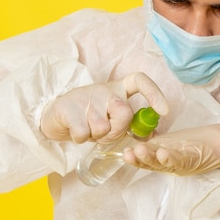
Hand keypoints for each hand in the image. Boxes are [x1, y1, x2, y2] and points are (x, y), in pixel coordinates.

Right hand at [40, 72, 168, 142]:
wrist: (56, 116)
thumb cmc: (90, 118)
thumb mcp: (112, 118)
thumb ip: (131, 124)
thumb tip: (153, 134)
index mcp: (118, 89)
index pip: (140, 81)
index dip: (154, 94)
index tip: (164, 111)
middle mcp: (104, 89)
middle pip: (124, 112)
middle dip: (117, 130)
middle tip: (105, 132)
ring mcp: (86, 96)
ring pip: (102, 127)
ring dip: (96, 136)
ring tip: (88, 129)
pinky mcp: (68, 107)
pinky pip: (83, 133)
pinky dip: (81, 139)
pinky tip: (76, 131)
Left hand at [122, 124, 219, 175]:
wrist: (217, 143)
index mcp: (194, 161)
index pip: (182, 161)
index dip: (172, 159)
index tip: (163, 154)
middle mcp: (177, 163)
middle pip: (161, 164)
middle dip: (149, 159)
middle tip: (139, 151)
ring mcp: (167, 158)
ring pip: (150, 161)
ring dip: (139, 158)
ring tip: (128, 152)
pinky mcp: (159, 149)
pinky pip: (145, 153)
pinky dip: (135, 153)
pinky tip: (125, 148)